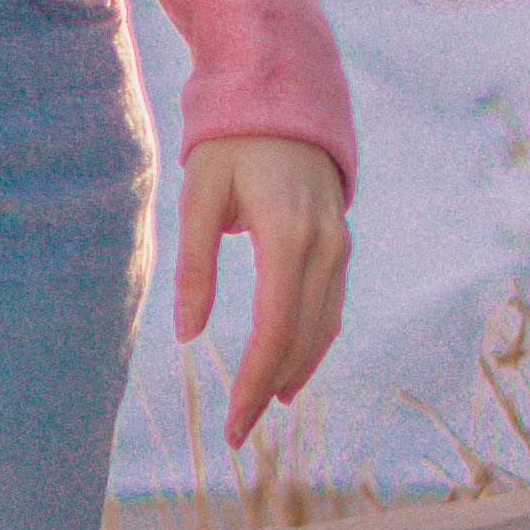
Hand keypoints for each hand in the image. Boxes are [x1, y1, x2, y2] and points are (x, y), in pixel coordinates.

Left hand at [176, 133, 348, 459]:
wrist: (284, 95)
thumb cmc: (231, 142)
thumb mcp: (200, 196)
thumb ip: (195, 266)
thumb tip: (188, 335)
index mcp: (286, 235)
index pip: (274, 328)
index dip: (253, 380)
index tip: (232, 423)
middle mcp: (323, 246)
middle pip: (301, 338)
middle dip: (268, 389)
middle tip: (237, 434)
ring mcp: (339, 246)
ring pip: (323, 327)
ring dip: (294, 372)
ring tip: (260, 408)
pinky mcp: (340, 245)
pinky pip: (330, 307)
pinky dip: (311, 343)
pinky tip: (289, 367)